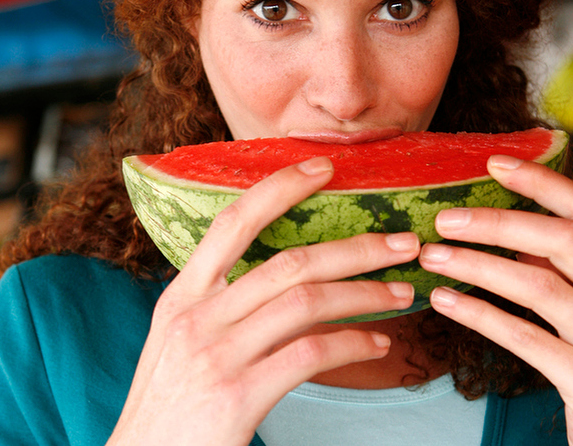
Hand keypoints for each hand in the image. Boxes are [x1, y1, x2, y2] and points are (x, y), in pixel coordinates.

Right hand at [108, 156, 419, 445]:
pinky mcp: (236, 397)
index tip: (325, 168)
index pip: (234, 220)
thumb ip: (224, 301)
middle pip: (291, 262)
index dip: (281, 188)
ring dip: (365, 294)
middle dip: (356, 247)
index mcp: (183, 294)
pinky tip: (378, 344)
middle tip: (402, 241)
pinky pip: (311, 354)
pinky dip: (353, 343)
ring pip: (309, 302)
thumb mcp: (182, 338)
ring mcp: (216, 355)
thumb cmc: (169, 403)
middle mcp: (197, 315)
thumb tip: (291, 276)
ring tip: (402, 292)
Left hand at [419, 155, 572, 445]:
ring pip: (541, 284)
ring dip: (477, 265)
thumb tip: (510, 239)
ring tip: (432, 256)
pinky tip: (444, 301)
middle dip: (498, 222)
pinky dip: (479, 314)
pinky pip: (525, 338)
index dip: (543, 181)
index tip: (495, 163)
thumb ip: (568, 278)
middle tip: (444, 217)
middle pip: (564, 239)